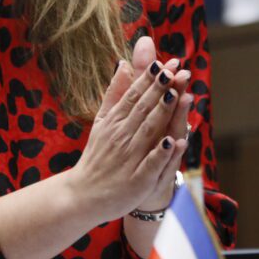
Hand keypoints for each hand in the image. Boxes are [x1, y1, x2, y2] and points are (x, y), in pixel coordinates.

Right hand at [65, 38, 179, 221]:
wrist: (83, 196)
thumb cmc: (97, 155)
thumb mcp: (102, 121)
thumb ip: (115, 94)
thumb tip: (123, 63)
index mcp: (114, 121)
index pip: (133, 96)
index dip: (149, 79)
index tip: (164, 63)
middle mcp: (121, 137)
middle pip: (142, 110)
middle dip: (159, 89)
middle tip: (175, 70)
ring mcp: (129, 160)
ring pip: (148, 133)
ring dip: (162, 114)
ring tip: (175, 94)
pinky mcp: (136, 182)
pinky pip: (151, 166)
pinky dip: (161, 154)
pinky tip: (172, 142)